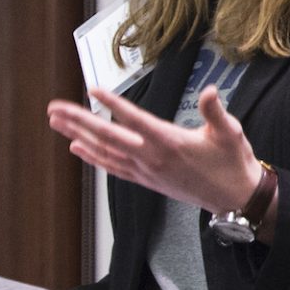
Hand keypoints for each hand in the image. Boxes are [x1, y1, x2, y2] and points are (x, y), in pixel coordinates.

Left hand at [46, 85, 261, 214]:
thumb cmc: (232, 162)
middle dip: (78, 121)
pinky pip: (112, 167)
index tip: (93, 91)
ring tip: (56, 122)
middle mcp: (151, 158)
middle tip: (55, 108)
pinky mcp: (145, 180)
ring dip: (78, 136)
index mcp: (170, 142)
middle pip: (108, 137)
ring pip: (104, 152)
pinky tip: (77, 147)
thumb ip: (215, 112)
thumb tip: (211, 92)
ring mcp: (145, 171)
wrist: (234, 198)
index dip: (113, 105)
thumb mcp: (230, 133)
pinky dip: (93, 157)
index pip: (135, 120)